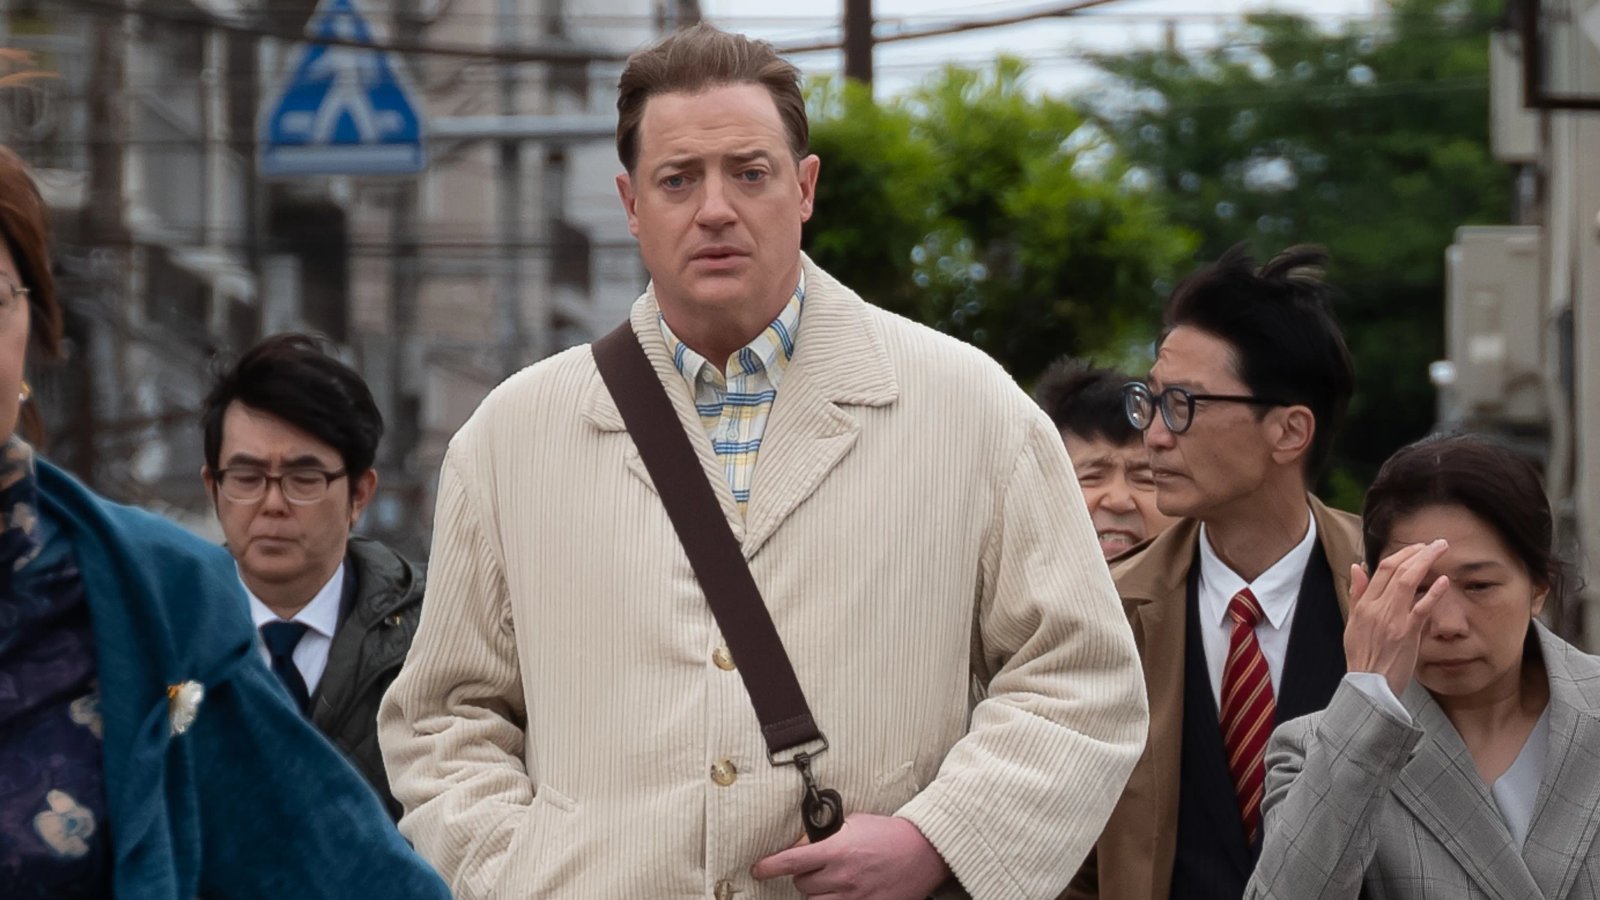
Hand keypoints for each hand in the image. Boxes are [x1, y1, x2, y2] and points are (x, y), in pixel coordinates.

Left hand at [750, 813, 949, 898]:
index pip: (792, 861)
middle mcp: (844, 876)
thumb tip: (801, 844)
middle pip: (802, 885)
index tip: (758, 869)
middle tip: (815, 867)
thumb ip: (826, 834)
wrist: (923, 852)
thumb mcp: (854, 823)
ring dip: (815, 893)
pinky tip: (837, 894)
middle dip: (803, 876)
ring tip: (827, 882)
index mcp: (838, 850)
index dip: (770, 866)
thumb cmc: (889, 834)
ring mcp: (855, 897)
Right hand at [1343, 539, 1450, 696]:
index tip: (1417, 547)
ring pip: (1409, 581)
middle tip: (1436, 543)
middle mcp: (1376, 607)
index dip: (1401, 553)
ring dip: (1426, 561)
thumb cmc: (1362, 657)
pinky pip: (1422, 608)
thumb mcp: (1352, 623)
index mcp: (1363, 604)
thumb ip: (1357, 594)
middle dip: (1417, 551)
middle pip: (1396, 569)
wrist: (1368, 686)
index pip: (1381, 569)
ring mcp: (1392, 619)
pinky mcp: (1407, 633)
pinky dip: (1433, 592)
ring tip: (1442, 549)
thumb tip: (1356, 566)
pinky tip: (1444, 580)